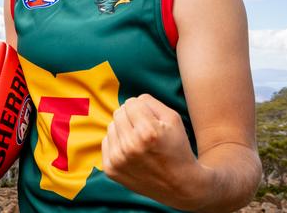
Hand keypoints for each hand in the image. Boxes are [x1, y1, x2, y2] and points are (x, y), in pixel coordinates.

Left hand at [102, 94, 207, 209]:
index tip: (151, 119)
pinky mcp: (111, 169)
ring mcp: (118, 160)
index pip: (131, 102)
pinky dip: (117, 143)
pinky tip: (131, 152)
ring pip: (111, 126)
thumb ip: (150, 102)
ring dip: (123, 130)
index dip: (142, 108)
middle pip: (119, 113)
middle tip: (145, 130)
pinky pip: (106, 141)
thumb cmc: (177, 148)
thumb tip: (131, 100)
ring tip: (139, 142)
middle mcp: (130, 146)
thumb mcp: (173, 119)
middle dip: (131, 117)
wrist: (180, 186)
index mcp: (148, 132)